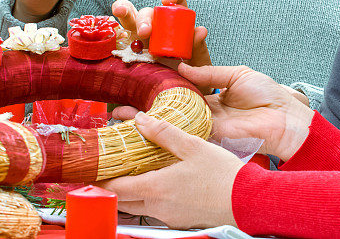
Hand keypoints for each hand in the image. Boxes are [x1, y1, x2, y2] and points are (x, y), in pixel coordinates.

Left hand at [100, 112, 241, 229]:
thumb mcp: (194, 146)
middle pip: (121, 201)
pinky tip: (159, 184)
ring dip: (129, 193)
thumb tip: (140, 120)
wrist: (247, 201)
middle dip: (111, 187)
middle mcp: (157, 206)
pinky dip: (149, 198)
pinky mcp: (179, 220)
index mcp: (156, 187)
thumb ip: (165, 134)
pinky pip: (155, 210)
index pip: (115, 187)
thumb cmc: (223, 175)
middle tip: (107, 172)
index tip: (92, 170)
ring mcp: (168, 216)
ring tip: (130, 175)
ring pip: (138, 207)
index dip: (101, 179)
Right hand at [112, 0, 211, 71]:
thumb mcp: (198, 61)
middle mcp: (157, 26)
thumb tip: (200, 30)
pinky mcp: (128, 51)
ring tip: (124, 19)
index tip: (168, 0)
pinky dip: (112, 33)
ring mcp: (140, 38)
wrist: (181, 93)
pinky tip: (111, 32)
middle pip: (147, 12)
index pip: (175, 0)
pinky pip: (118, 39)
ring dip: (125, 15)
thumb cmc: (191, 73)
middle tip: (145, 32)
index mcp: (177, 22)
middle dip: (144, 17)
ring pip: (129, 19)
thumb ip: (198, 46)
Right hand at [113, 65, 313, 159]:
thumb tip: (182, 66)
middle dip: (147, 101)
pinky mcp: (208, 135)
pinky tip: (142, 126)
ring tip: (121, 113)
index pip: (182, 84)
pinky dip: (163, 129)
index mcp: (213, 91)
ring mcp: (205, 122)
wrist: (284, 118)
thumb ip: (209, 72)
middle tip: (121, 95)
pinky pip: (183, 131)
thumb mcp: (237, 74)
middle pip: (171, 103)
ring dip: (147, 117)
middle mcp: (206, 108)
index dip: (162, 79)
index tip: (141, 71)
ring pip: (171, 119)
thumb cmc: (268, 95)